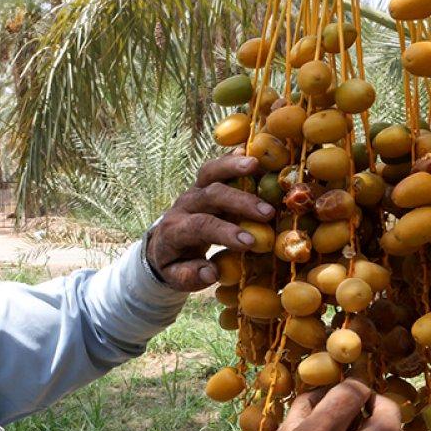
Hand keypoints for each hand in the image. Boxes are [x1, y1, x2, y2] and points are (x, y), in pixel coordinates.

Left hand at [145, 153, 274, 290]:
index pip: (200, 226)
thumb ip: (190, 276)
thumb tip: (211, 273)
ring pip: (209, 172)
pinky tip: (251, 153)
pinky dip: (232, 158)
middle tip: (267, 213)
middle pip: (209, 195)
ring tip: (257, 165)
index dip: (225, 232)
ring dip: (233, 167)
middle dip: (239, 202)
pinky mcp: (203, 183)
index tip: (250, 242)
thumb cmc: (175, 263)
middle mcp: (183, 206)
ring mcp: (193, 191)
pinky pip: (216, 166)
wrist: (163, 243)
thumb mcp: (176, 277)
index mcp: (175, 231)